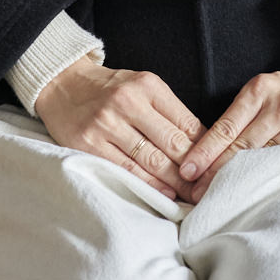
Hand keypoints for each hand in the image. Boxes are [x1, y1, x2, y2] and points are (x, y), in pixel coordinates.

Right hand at [35, 56, 207, 201]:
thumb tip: (202, 143)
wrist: (63, 85)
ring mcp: (107, 124)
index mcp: (147, 85)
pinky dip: (148, 184)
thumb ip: (169, 111)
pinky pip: (126, 170)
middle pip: (172, 143)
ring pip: (151, 160)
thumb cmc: (110, 89)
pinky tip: (162, 192)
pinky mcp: (89, 144)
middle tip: (208, 187)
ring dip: (175, 181)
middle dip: (193, 169)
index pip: (186, 122)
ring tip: (190, 194)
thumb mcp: (142, 86)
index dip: (205, 148)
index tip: (216, 165)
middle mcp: (128, 102)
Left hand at [178, 62, 279, 202]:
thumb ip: (241, 115)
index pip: (226, 127)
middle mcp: (278, 106)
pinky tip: (256, 191)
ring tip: (220, 197)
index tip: (188, 171)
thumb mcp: (264, 90)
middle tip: (196, 193)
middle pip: (242, 146)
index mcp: (259, 90)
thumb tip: (208, 150)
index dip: (205, 152)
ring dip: (241, 179)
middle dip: (217, 171)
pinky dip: (269, 178)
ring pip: (263, 159)